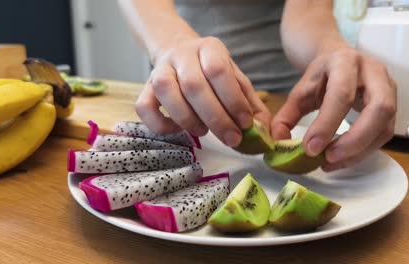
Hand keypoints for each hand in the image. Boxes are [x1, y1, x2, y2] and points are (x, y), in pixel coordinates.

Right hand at [136, 36, 270, 146]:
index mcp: (209, 48)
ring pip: (166, 92)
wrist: (179, 53)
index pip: (218, 70)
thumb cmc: (213, 73)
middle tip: (231, 138)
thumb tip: (264, 133)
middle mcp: (182, 55)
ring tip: (203, 131)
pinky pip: (144, 108)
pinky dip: (161, 124)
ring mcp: (159, 70)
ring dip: (188, 119)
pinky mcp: (144, 88)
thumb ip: (251, 105)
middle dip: (215, 118)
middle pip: (193, 85)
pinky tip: (178, 129)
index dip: (232, 100)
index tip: (245, 124)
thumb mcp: (236, 80)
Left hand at [271, 47, 396, 170]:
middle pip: (378, 109)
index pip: (341, 94)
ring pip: (386, 125)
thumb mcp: (300, 90)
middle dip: (354, 140)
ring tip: (332, 162)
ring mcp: (389, 89)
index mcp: (344, 62)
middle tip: (328, 158)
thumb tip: (277, 142)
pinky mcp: (394, 106)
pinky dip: (364, 151)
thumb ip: (286, 115)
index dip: (327, 123)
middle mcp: (373, 72)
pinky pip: (385, 133)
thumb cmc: (322, 77)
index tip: (310, 148)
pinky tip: (343, 159)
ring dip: (360, 150)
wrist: (341, 61)